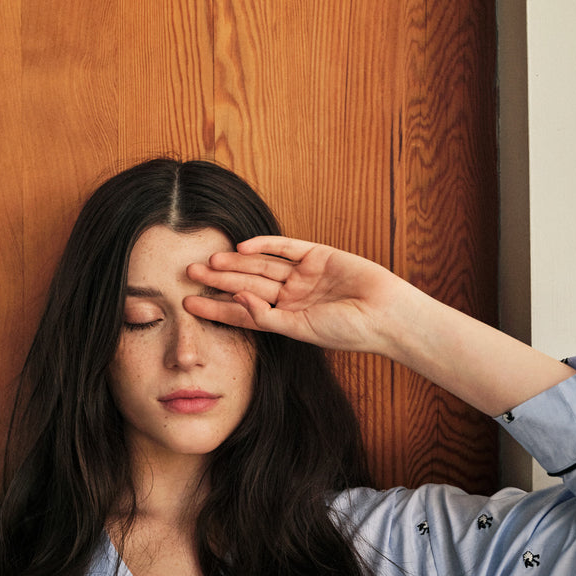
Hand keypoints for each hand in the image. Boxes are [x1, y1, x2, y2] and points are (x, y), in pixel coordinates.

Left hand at [184, 235, 401, 353]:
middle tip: (190, 273)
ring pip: (262, 265)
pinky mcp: (318, 255)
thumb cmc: (348, 331)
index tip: (189, 305)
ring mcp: (304, 275)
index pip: (243, 313)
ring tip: (209, 260)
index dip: (217, 308)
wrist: (385, 316)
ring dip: (237, 262)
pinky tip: (242, 246)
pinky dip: (265, 244)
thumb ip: (267, 316)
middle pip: (248, 284)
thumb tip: (237, 299)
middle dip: (219, 280)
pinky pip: (286, 248)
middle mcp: (292, 296)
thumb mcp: (301, 330)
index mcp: (287, 319)